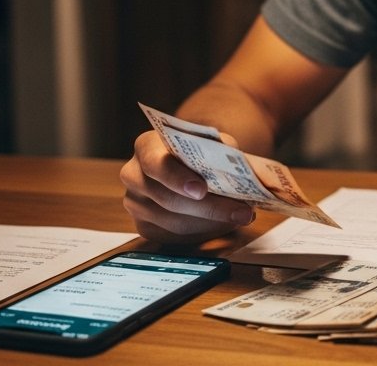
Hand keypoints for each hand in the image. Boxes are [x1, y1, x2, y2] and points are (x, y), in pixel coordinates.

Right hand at [119, 130, 254, 242]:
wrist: (188, 165)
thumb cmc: (199, 150)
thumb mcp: (211, 141)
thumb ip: (220, 150)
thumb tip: (236, 167)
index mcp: (147, 147)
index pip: (156, 164)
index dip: (178, 178)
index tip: (202, 190)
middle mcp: (133, 175)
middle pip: (168, 199)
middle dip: (209, 208)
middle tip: (242, 211)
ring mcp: (135, 203)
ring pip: (174, 222)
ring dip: (211, 223)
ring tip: (241, 217)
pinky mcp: (144, 226)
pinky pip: (174, 236)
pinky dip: (203, 232)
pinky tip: (223, 224)